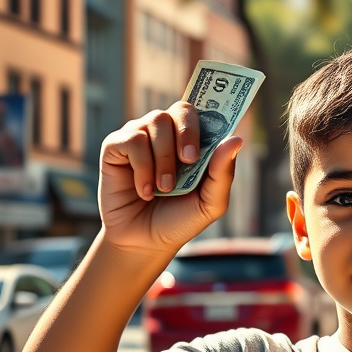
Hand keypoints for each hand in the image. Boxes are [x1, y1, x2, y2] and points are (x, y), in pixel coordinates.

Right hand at [98, 102, 241, 253]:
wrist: (144, 242)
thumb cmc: (178, 220)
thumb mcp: (210, 202)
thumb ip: (223, 172)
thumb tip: (236, 139)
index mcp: (192, 142)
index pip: (203, 113)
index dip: (209, 116)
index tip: (213, 140)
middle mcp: (166, 133)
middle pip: (181, 109)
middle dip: (188, 132)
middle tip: (189, 160)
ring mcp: (140, 136)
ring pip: (157, 121)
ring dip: (164, 158)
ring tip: (165, 188)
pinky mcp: (115, 146)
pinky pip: (133, 139)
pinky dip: (142, 167)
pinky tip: (144, 190)